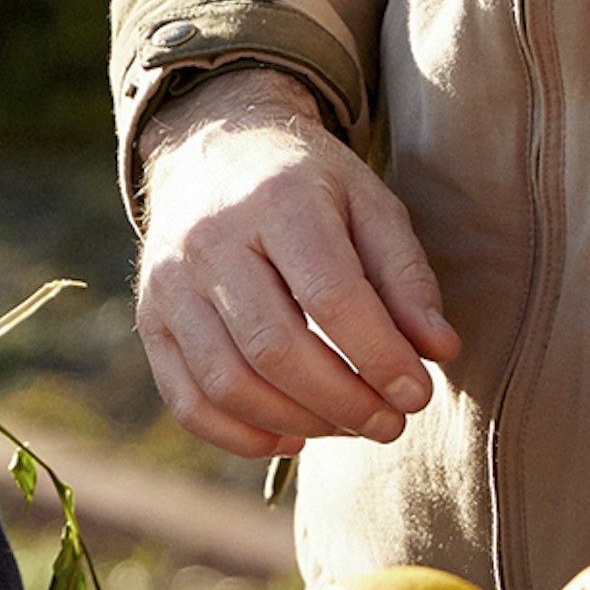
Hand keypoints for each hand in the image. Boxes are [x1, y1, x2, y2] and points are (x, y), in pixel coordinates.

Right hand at [131, 65, 456, 457]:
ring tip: (349, 425)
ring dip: (300, 424)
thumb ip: (406, 276)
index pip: (331, 296)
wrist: (211, 151)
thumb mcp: (369, 203)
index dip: (381, 356)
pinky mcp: (151, 319)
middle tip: (390, 423)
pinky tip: (291, 438)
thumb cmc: (306, 184)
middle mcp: (210, 240)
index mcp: (276, 200)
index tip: (419, 393)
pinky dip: (241, 436)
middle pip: (275, 348)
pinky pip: (188, 400)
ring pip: (228, 383)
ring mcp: (169, 283)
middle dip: (343, 403)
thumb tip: (438, 351)